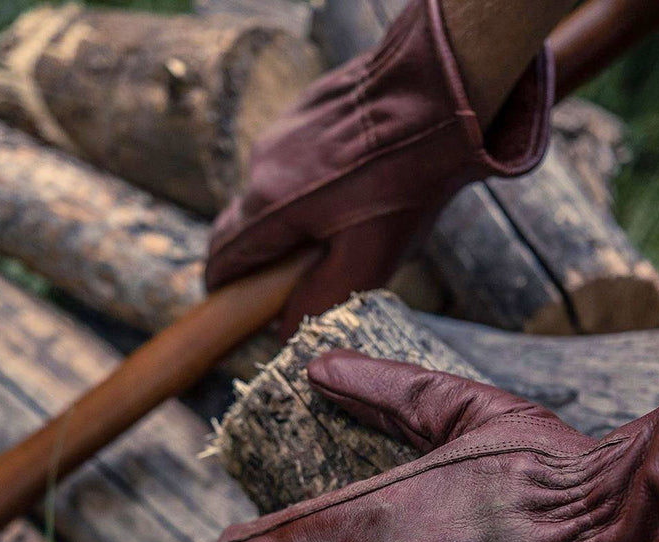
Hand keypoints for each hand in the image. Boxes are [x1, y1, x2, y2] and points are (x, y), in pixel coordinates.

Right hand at [205, 0, 551, 338]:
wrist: (436, 91)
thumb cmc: (405, 181)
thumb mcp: (368, 260)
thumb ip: (319, 300)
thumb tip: (285, 332)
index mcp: (269, 208)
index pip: (222, 257)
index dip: (224, 286)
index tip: (232, 302)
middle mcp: (262, 166)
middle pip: (243, 221)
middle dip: (259, 252)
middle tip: (291, 271)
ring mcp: (282, 131)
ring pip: (272, 186)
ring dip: (293, 211)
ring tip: (342, 220)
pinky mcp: (305, 107)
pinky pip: (296, 154)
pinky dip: (313, 175)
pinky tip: (355, 178)